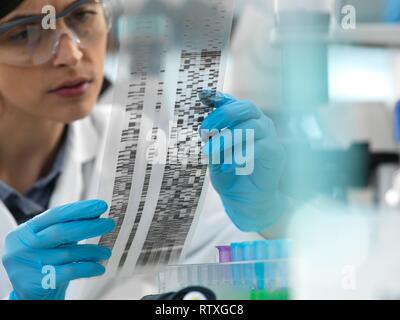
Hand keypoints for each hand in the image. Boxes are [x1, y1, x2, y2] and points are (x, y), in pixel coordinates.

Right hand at [2, 200, 114, 299]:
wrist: (25, 295)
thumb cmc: (41, 262)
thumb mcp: (48, 243)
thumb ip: (67, 230)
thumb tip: (95, 216)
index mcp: (25, 231)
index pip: (55, 215)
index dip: (80, 209)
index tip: (100, 206)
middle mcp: (24, 246)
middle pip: (61, 232)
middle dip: (89, 226)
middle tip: (109, 224)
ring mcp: (29, 265)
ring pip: (69, 253)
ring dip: (92, 251)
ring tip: (106, 252)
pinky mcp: (37, 283)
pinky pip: (70, 272)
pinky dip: (88, 268)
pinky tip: (98, 267)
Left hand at [199, 91, 288, 231]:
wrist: (245, 201)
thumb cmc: (230, 176)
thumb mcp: (215, 156)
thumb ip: (213, 139)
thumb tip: (206, 125)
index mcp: (244, 122)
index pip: (234, 103)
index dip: (220, 97)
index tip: (203, 96)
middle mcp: (259, 125)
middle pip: (246, 107)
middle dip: (222, 116)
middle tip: (204, 131)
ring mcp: (270, 137)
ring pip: (251, 127)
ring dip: (226, 139)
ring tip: (210, 153)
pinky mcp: (276, 153)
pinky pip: (260, 147)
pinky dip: (239, 155)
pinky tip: (226, 166)